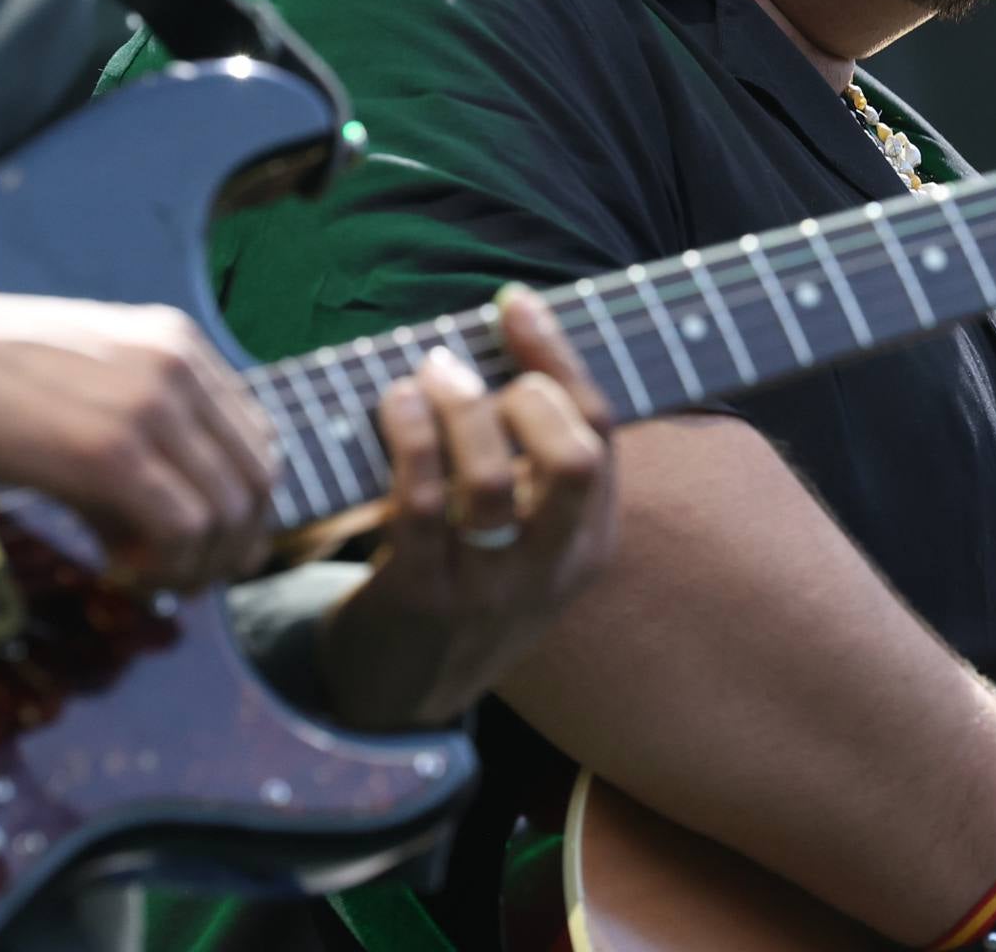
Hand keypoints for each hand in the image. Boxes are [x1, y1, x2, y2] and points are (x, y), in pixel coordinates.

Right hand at [0, 290, 280, 592]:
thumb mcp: (90, 389)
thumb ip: (147, 443)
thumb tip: (179, 544)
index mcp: (179, 341)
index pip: (254, 436)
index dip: (245, 503)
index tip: (211, 546)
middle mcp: (179, 364)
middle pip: (256, 476)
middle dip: (235, 543)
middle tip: (195, 579)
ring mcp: (151, 405)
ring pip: (228, 508)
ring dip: (201, 563)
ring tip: (153, 577)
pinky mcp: (113, 452)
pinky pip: (183, 526)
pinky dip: (168, 565)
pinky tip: (123, 570)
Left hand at [316, 286, 616, 729]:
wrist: (401, 691)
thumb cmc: (462, 579)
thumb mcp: (525, 536)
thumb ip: (532, 458)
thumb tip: (507, 329)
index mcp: (591, 542)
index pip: (601, 435)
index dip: (560, 360)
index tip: (516, 304)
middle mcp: (552, 567)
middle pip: (575, 462)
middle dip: (526, 395)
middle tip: (471, 373)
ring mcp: (490, 589)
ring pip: (489, 481)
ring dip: (455, 412)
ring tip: (424, 377)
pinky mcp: (423, 600)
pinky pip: (419, 508)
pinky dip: (409, 443)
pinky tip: (394, 407)